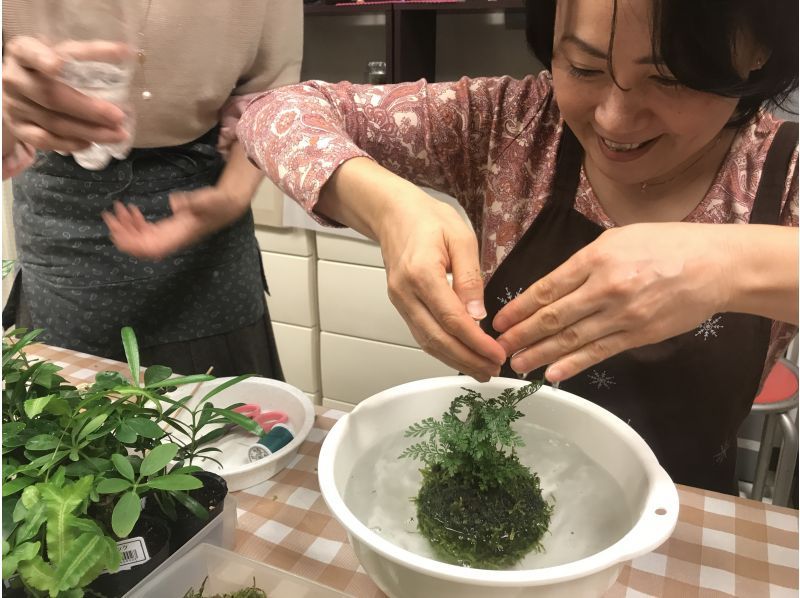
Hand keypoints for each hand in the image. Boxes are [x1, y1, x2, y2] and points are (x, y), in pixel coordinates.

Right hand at [2, 36, 128, 151]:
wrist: (18, 88)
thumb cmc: (45, 68)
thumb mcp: (59, 53)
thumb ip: (84, 55)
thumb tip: (126, 52)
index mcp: (22, 53)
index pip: (31, 52)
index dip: (42, 58)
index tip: (58, 64)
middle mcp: (15, 79)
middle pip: (51, 96)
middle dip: (89, 109)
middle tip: (118, 116)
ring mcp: (14, 105)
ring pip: (54, 122)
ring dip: (89, 131)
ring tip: (118, 134)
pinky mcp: (19, 128)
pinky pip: (44, 140)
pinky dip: (69, 143)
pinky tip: (90, 143)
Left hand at [102, 186, 250, 260]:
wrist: (225, 205)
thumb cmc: (217, 203)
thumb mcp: (208, 200)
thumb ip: (193, 202)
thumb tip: (174, 203)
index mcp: (178, 237)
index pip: (150, 249)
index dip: (132, 245)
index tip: (117, 232)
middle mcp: (170, 240)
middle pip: (140, 247)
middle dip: (122, 234)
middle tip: (109, 215)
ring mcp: (167, 235)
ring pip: (140, 239)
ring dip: (125, 228)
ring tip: (116, 209)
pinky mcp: (166, 228)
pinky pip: (145, 232)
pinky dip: (134, 223)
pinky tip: (130, 210)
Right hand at [375, 187, 506, 381]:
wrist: (394, 214)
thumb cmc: (427, 219)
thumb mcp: (461, 238)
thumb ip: (470, 277)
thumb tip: (479, 314)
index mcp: (422, 273)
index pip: (452, 319)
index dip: (476, 342)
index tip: (496, 354)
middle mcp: (405, 292)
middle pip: (437, 338)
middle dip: (467, 359)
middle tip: (492, 370)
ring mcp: (399, 301)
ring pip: (427, 342)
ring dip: (455, 360)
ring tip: (481, 370)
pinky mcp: (401, 305)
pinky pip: (422, 334)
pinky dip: (442, 350)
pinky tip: (461, 355)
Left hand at [493, 223, 733, 381]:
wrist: (714, 266)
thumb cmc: (664, 245)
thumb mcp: (618, 239)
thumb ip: (585, 262)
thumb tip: (554, 286)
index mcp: (595, 260)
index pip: (546, 288)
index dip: (519, 308)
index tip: (500, 320)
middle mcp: (604, 289)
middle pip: (553, 317)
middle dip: (521, 334)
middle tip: (498, 348)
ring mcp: (621, 315)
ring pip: (572, 339)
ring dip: (540, 354)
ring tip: (517, 365)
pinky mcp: (638, 335)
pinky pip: (599, 353)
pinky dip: (573, 365)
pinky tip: (553, 374)